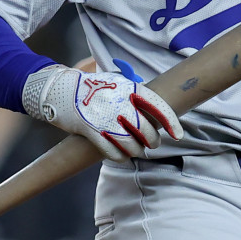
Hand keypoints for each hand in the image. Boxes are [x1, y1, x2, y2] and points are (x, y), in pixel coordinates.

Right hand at [22, 65, 180, 160]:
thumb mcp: (118, 82)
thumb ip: (135, 95)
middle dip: (153, 141)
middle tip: (152, 143)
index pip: (158, 107)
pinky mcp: (92, 132)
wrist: (62, 89)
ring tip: (138, 151)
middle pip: (146, 130)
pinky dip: (120, 157)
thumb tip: (155, 112)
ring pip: (132, 144)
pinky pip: (113, 152)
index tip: (178, 135)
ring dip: (138, 151)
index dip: (171, 123)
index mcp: (130, 89)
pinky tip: (123, 156)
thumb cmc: (95, 87)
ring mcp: (106, 119)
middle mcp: (121, 103)